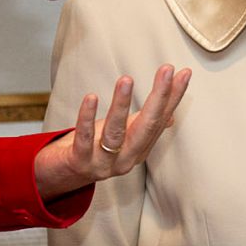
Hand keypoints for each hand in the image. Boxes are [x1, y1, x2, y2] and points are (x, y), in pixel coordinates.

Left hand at [34, 65, 192, 198]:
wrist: (61, 176)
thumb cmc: (94, 150)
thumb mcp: (123, 136)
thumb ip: (144, 125)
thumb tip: (170, 116)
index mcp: (139, 149)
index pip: (160, 119)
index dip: (173, 97)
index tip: (184, 73)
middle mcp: (126, 159)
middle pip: (146, 127)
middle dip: (159, 97)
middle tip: (167, 70)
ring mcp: (103, 163)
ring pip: (115, 133)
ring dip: (121, 105)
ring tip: (126, 79)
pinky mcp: (79, 162)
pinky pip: (84, 139)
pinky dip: (87, 118)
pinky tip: (91, 97)